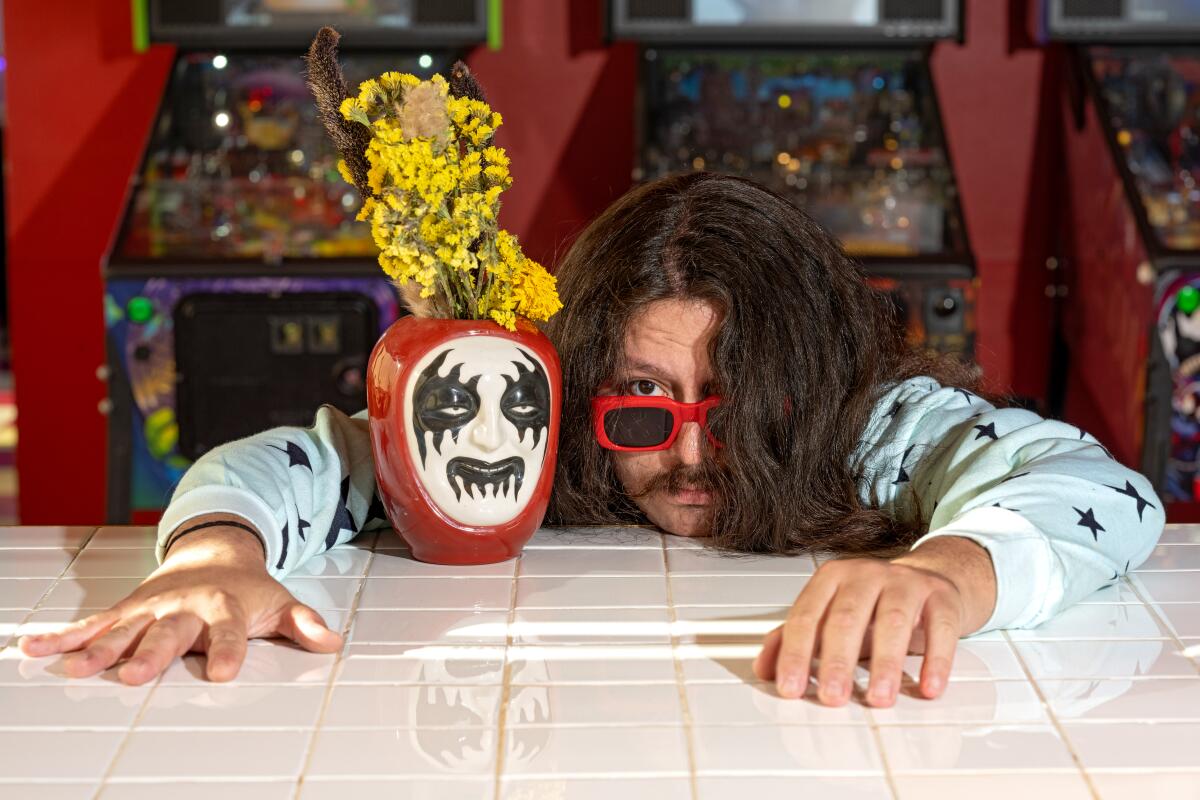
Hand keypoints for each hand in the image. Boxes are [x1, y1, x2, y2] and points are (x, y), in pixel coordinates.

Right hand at [17, 518, 342, 684]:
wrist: (215, 551)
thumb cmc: (248, 589)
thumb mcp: (281, 601)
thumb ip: (304, 623)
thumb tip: (333, 641)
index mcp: (224, 604)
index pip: (228, 629)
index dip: (227, 649)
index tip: (223, 672)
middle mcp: (184, 605)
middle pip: (168, 631)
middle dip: (152, 652)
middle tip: (135, 675)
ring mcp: (151, 607)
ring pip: (124, 630)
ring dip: (100, 648)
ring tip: (78, 668)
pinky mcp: (127, 610)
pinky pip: (93, 624)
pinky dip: (65, 636)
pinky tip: (35, 647)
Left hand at [753, 536, 995, 707]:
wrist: (928, 579)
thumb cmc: (872, 606)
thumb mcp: (830, 618)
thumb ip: (793, 640)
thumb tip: (763, 669)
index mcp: (830, 578)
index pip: (806, 616)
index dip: (795, 654)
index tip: (790, 688)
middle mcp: (865, 574)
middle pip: (846, 618)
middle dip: (838, 661)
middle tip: (833, 698)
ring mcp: (905, 582)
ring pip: (892, 621)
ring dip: (885, 664)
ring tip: (878, 699)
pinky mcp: (941, 597)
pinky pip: (940, 628)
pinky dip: (935, 660)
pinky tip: (928, 687)